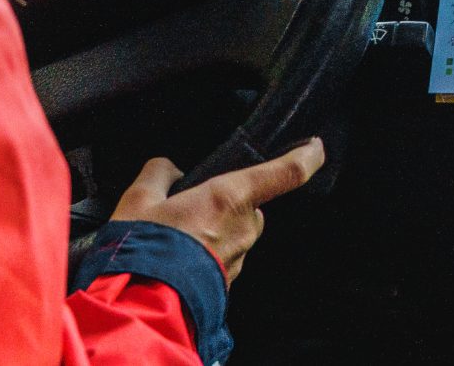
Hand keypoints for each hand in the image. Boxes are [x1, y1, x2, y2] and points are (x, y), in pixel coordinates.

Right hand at [110, 139, 325, 283]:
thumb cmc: (143, 250)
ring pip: (236, 234)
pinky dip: (207, 255)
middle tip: (189, 208)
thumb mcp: (139, 199)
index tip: (314, 147)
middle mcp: (243, 227)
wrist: (139, 307)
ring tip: (175, 238)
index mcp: (229, 197)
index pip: (286, 173)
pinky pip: (224, 258)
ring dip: (214, 231)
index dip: (306, 157)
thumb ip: (159, 174)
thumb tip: (168, 169)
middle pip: (250, 205)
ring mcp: (238, 258)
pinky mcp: (228, 281)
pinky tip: (177, 258)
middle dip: (226, 203)